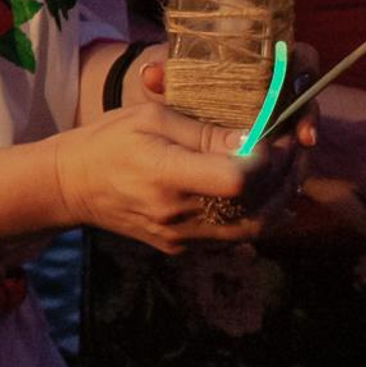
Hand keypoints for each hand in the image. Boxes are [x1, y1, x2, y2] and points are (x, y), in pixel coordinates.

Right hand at [54, 87, 309, 254]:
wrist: (71, 186)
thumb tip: (253, 140)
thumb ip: (204, 132)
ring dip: (280, 201)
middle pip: (255, 208)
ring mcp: (180, 237)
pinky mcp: (181, 248)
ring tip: (288, 172)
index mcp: (167, 174)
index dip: (265, 159)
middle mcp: (177, 213)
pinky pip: (233, 238)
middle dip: (285, 176)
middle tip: (294, 149)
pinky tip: (266, 194)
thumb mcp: (151, 118)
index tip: (273, 136)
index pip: (236, 179)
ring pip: (252, 229)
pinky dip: (258, 216)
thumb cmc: (108, 140)